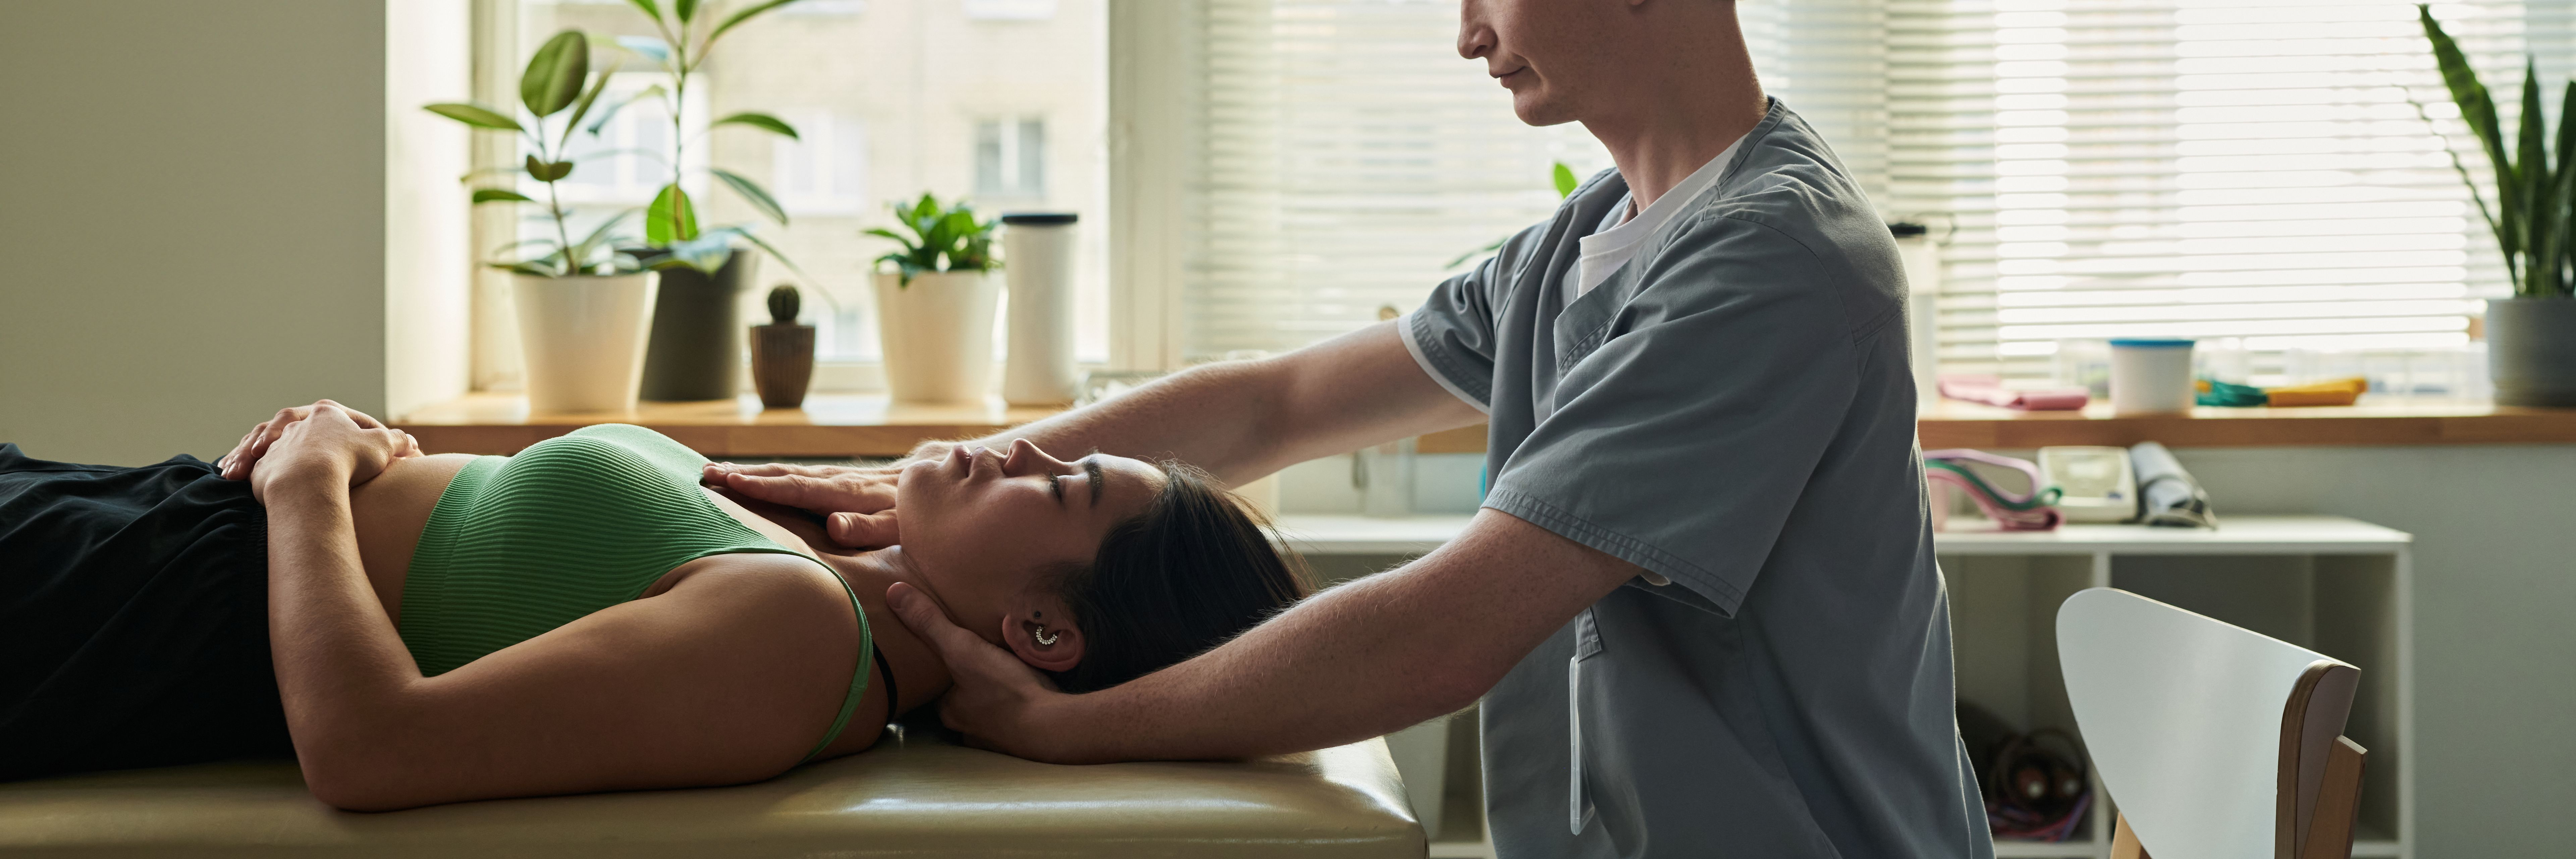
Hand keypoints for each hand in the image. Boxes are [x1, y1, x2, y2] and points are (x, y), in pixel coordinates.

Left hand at [246, 403, 419, 504]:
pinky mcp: (262, 468)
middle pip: (311, 433)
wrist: (308, 482)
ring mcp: (277, 446)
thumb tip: (412, 443)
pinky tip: (285, 493)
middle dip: (320, 446)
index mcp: (326, 413)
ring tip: (309, 482)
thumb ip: (398, 441)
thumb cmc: (349, 459)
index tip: (365, 452)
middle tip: (331, 465)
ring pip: (285, 451)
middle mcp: (297, 426)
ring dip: (294, 464)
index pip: (342, 419)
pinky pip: (267, 472)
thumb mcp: (384, 446)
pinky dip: (274, 479)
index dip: (357, 435)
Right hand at [702, 461, 904, 547]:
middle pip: (785, 476)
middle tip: (706, 474)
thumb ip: (870, 527)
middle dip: (745, 475)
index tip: (732, 482)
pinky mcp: (835, 479)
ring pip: (786, 472)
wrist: (937, 477)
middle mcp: (837, 480)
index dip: (766, 487)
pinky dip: (767, 474)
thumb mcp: (901, 525)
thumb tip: (834, 526)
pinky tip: (746, 475)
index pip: (800, 489)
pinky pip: (795, 475)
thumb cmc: (918, 512)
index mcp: (848, 493)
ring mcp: (834, 477)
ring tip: (713, 471)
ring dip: (750, 472)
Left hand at [885, 581, 1087, 762]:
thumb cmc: (1003, 688)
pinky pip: (1013, 717)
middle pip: (960, 698)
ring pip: (986, 710)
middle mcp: (966, 728)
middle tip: (977, 658)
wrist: (1051, 726)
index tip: (945, 653)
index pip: (934, 687)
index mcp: (948, 709)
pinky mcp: (1021, 737)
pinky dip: (1016, 704)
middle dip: (967, 681)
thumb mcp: (962, 648)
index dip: (937, 670)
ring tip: (1002, 671)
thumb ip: (931, 623)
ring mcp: (994, 736)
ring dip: (992, 694)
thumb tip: (893, 593)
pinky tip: (1025, 691)